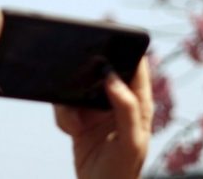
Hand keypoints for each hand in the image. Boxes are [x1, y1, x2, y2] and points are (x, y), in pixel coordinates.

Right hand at [54, 57, 153, 178]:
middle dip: (87, 72)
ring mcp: (97, 110)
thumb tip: (112, 77)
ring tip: (75, 122)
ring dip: (70, 101)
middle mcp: (118, 102)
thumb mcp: (131, 141)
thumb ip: (126, 108)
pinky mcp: (79, 120)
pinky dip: (63, 117)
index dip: (125, 48)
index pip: (136, 66)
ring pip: (78, 88)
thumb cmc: (123, 172)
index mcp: (139, 103)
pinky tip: (70, 132)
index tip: (107, 38)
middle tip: (77, 76)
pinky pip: (64, 106)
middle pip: (101, 71)